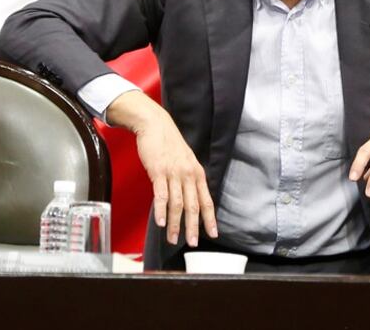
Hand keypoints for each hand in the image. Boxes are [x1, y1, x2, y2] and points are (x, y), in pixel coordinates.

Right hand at [107, 91, 217, 245]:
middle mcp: (188, 174)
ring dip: (176, 224)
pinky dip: (161, 210)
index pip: (206, 201)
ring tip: (173, 239)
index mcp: (197, 173)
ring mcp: (174, 173)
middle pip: (193, 206)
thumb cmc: (169, 144)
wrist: (155, 125)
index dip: (210, 219)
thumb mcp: (185, 161)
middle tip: (192, 243)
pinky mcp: (158, 171)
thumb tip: (188, 200)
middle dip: (193, 227)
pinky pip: (161, 194)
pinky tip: (161, 223)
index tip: (213, 234)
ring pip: (177, 204)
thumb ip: (188, 180)